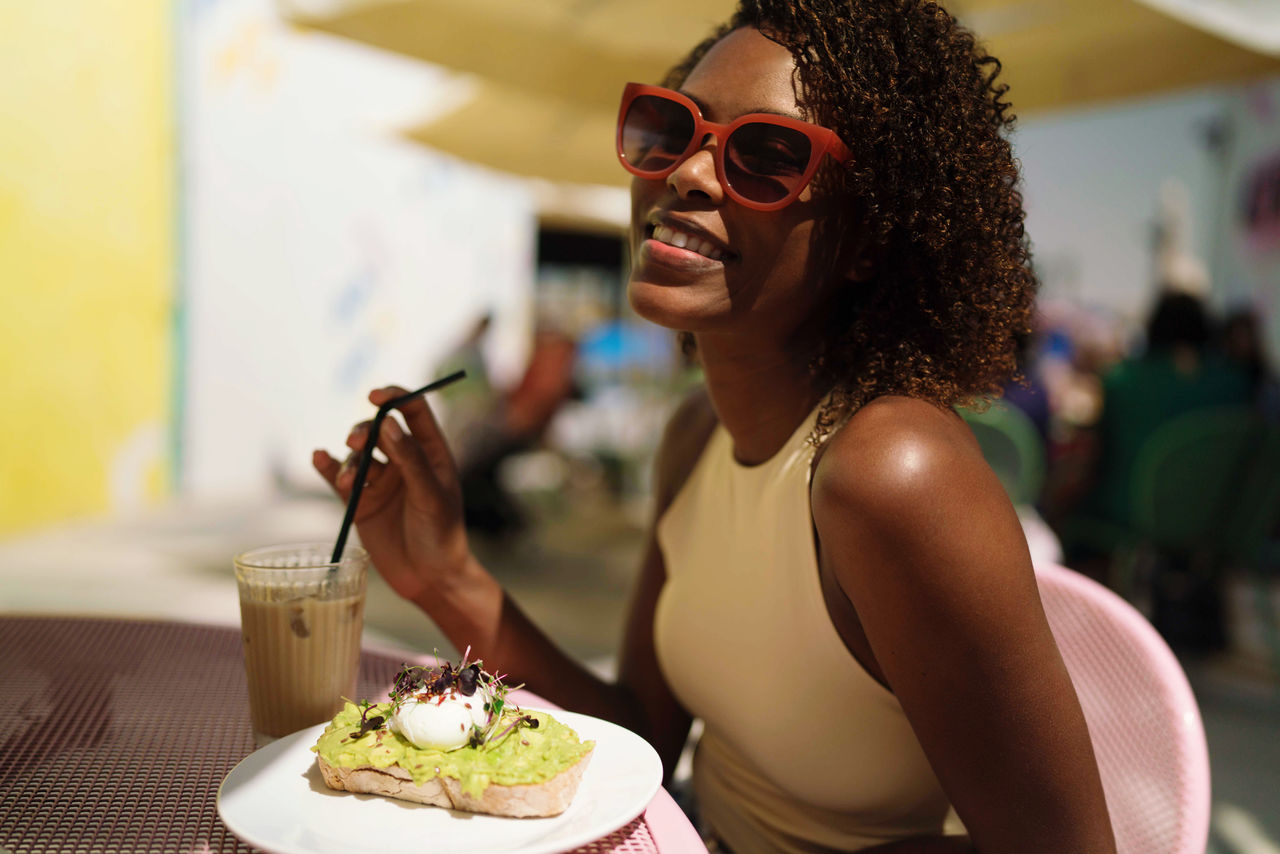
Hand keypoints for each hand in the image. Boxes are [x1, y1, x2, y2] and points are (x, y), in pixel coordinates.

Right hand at [313, 386, 471, 603]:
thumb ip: (411, 459)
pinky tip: (319, 457)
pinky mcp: (361, 502)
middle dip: (364, 431)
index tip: (374, 395)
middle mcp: (404, 461)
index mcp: (430, 452)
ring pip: (357, 455)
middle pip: (378, 430)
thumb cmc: (441, 534)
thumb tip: (388, 423)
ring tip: (350, 482)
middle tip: (358, 441)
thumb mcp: (431, 496)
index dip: (395, 397)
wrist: (429, 578)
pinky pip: (339, 477)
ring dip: (349, 460)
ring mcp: (381, 481)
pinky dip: (328, 467)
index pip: (413, 411)